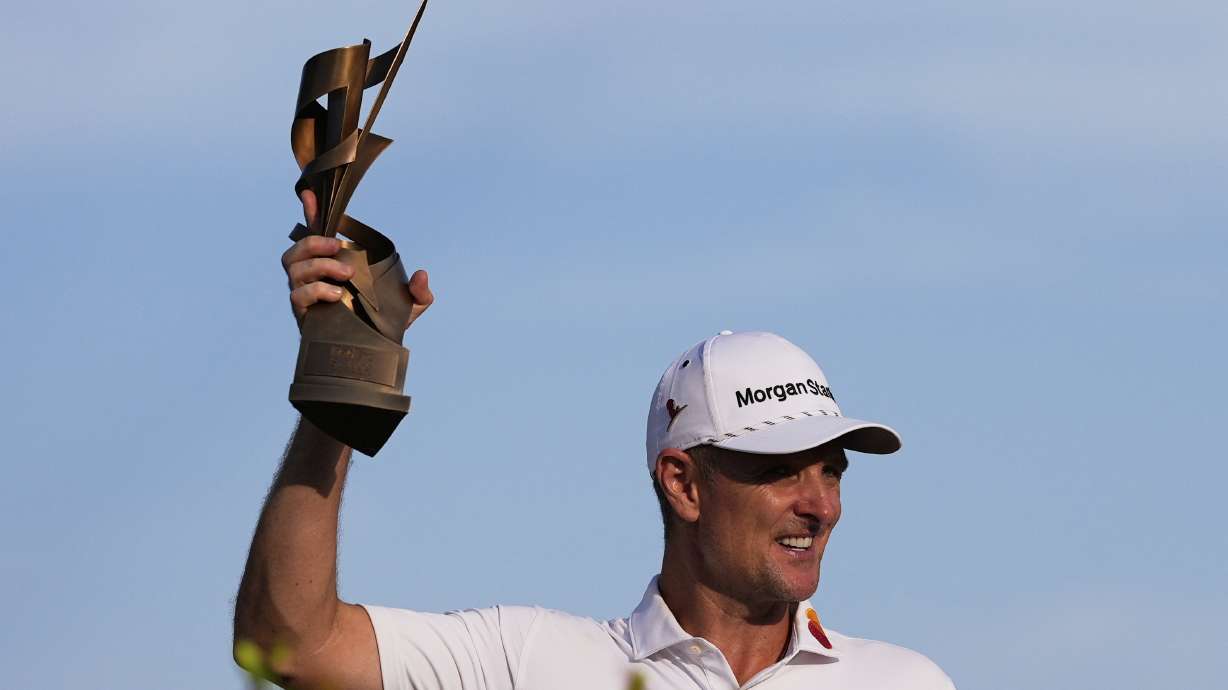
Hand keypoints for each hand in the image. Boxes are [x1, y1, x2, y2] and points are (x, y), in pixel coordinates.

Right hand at [280, 189, 433, 326]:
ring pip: (293, 269)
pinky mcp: (303, 314)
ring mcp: (305, 295)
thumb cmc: (385, 326)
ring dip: (318, 265)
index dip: (310, 212)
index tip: (309, 193)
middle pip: (296, 250)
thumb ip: (419, 291)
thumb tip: (422, 274)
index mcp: (332, 265)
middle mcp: (313, 277)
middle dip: (314, 243)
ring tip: (345, 274)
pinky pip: (298, 295)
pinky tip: (337, 294)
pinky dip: (316, 290)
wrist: (372, 355)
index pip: (316, 234)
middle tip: (339, 248)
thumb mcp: (409, 306)